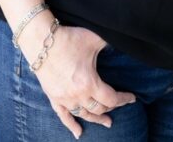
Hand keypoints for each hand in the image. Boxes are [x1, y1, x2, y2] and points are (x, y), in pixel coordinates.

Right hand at [20, 21, 136, 138]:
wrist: (40, 40)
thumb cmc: (69, 39)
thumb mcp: (95, 39)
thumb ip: (110, 43)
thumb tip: (123, 41)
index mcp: (90, 83)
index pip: (112, 99)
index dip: (124, 100)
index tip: (132, 98)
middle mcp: (77, 95)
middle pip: (99, 109)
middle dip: (112, 108)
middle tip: (119, 105)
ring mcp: (64, 98)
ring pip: (84, 115)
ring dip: (96, 119)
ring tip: (107, 122)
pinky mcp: (53, 97)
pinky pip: (63, 116)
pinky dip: (71, 126)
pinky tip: (78, 133)